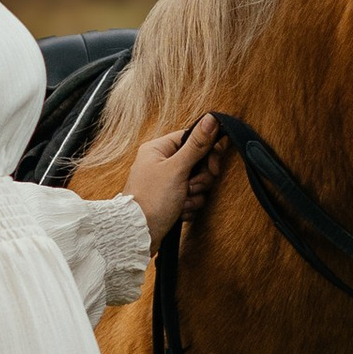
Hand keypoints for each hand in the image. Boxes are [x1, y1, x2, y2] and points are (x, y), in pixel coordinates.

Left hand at [126, 113, 222, 245]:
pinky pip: (192, 197)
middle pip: (198, 162)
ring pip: (197, 182)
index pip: (192, 139)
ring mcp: (166, 182)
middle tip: (191, 187)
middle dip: (200, 180)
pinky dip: (189, 206)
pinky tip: (179, 212)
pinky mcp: (171, 198)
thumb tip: (211, 119)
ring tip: (181, 203)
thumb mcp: (177, 169)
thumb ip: (196, 144)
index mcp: (158, 149)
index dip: (206, 153)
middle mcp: (161, 163)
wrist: (139, 234)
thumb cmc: (151, 200)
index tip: (213, 166)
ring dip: (195, 196)